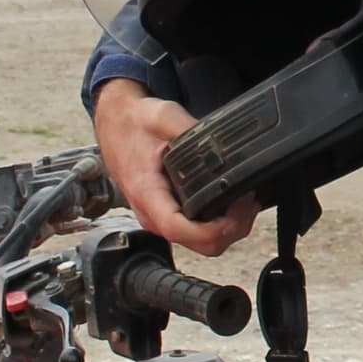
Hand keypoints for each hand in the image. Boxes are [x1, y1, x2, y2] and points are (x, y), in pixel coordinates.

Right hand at [89, 82, 261, 258]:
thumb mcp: (163, 116)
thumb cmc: (132, 123)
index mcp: (147, 193)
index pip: (179, 229)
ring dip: (229, 228)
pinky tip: (230, 202)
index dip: (214, 230)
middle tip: (248, 201)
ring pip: (201, 243)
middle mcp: (151, 214)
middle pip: (199, 245)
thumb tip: (221, 145)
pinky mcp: (166, 215)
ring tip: (244, 201)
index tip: (237, 210)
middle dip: (232, 229)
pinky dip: (219, 224)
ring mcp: (159, 218)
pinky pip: (195, 233)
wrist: (114, 125)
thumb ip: (192, 130)